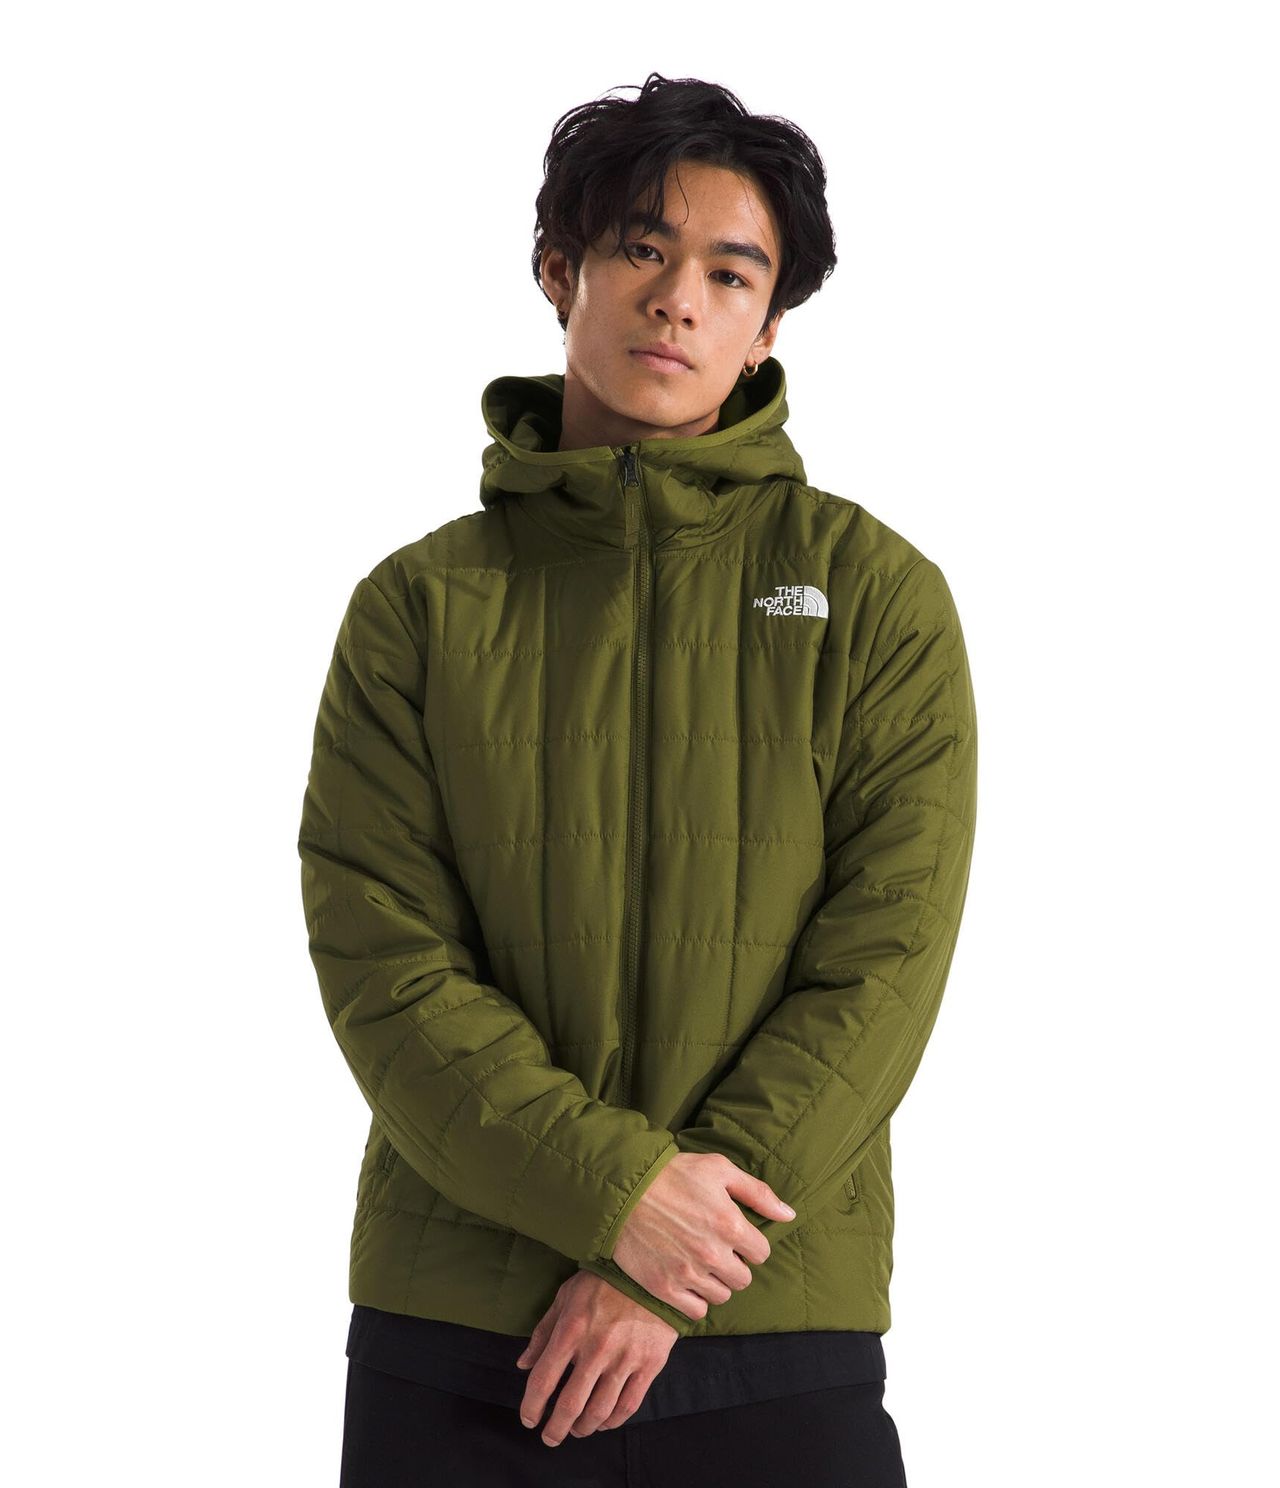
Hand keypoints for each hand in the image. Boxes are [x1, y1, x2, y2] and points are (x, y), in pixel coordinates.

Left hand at [514, 1270, 676, 1446]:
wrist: (652, 1269)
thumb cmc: (603, 1280)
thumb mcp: (566, 1296)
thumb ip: (543, 1332)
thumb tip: (523, 1365)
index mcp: (571, 1330)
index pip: (543, 1380)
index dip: (531, 1406)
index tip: (528, 1419)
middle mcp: (596, 1349)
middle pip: (570, 1405)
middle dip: (555, 1429)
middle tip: (550, 1437)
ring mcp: (625, 1359)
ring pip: (599, 1411)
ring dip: (583, 1428)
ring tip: (576, 1430)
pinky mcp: (650, 1364)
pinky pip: (628, 1405)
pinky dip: (612, 1421)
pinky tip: (603, 1421)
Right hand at [611, 1151, 795, 1319]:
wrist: (623, 1189)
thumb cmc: (672, 1174)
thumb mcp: (718, 1169)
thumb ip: (757, 1192)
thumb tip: (789, 1214)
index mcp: (730, 1225)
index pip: (761, 1253)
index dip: (750, 1243)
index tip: (734, 1234)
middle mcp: (712, 1254)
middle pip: (743, 1279)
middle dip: (734, 1264)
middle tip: (715, 1248)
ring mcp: (688, 1274)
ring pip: (721, 1296)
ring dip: (715, 1282)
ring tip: (699, 1261)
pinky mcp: (664, 1288)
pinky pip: (695, 1310)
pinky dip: (694, 1299)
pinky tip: (686, 1278)